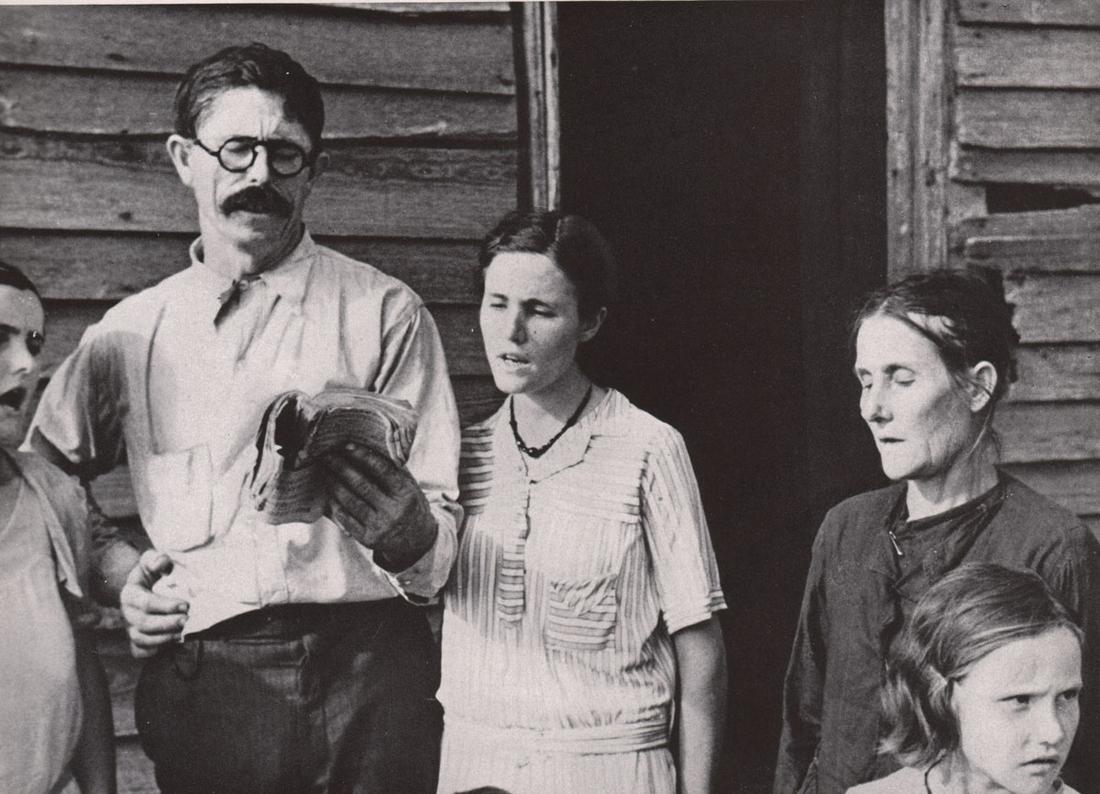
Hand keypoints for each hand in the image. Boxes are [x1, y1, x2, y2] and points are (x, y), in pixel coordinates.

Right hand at [120, 550, 188, 657]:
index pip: (146, 603)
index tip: (186, 605)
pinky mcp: (134, 641)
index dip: (166, 606)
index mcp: (130, 594)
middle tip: (186, 620)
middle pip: (144, 624)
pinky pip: (140, 652)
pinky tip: (171, 644)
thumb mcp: (151, 561)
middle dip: (167, 624)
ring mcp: (129, 628)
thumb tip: (162, 564)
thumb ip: (156, 559)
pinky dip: (154, 651)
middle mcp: (127, 614)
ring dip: (163, 638)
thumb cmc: (151, 573)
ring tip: (182, 632)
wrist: (142, 589)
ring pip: (141, 639)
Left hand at [323, 443, 437, 570]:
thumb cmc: (409, 505)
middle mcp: (394, 511)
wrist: (416, 540)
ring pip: (351, 502)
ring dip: (335, 485)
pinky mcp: (369, 539)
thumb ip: (393, 471)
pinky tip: (330, 495)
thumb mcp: (409, 487)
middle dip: (342, 468)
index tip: (347, 446)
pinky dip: (337, 506)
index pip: (382, 470)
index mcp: (406, 494)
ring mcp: (381, 527)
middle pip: (362, 485)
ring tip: (327, 473)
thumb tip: (365, 450)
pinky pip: (347, 519)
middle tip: (328, 456)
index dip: (364, 457)